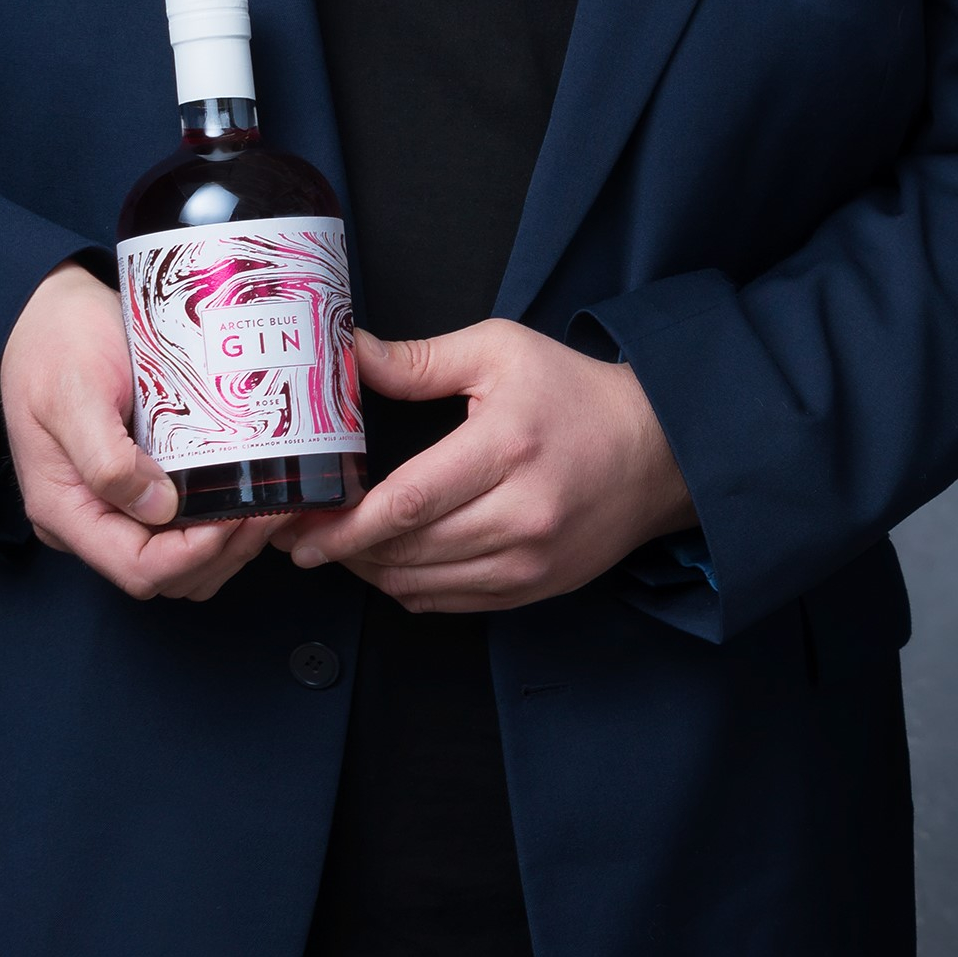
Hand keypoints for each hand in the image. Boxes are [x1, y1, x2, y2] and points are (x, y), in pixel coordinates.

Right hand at [0, 262, 283, 600]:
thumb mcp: (73, 394)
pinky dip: (224, 523)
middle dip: (224, 553)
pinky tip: (253, 490)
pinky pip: (187, 527)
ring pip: (184, 561)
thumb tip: (158, 508)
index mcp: (65, 509)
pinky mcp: (142, 484)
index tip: (236, 519)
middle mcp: (91, 518)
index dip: (192, 555)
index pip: (136, 568)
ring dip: (231, 545)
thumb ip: (106, 457)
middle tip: (271, 508)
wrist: (48, 311)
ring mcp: (116, 505)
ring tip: (271, 503)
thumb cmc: (55, 343)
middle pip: (167, 575)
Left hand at [284, 319, 696, 610]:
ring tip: (341, 546)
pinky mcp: (536, 587)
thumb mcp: (501, 353)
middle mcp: (521, 515)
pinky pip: (451, 603)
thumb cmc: (577, 394)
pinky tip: (390, 563)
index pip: (407, 503)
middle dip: (342, 550)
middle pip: (406, 551)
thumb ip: (419, 359)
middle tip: (300, 536)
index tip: (299, 527)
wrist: (658, 450)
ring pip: (421, 585)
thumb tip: (344, 356)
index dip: (343, 525)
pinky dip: (409, 589)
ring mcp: (530, 560)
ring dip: (370, 571)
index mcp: (507, 449)